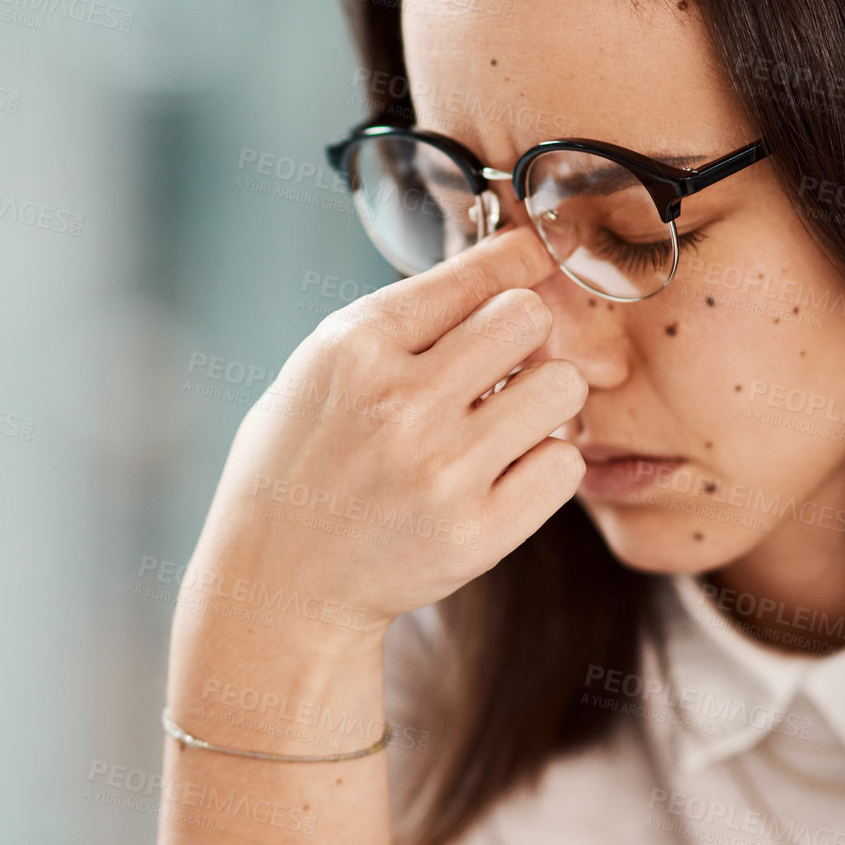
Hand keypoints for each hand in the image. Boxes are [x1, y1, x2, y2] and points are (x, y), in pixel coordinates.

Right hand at [185, 226, 587, 647]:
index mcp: (355, 346)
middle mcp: (400, 401)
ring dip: (544, 400)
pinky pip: (564, 464)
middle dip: (526, 336)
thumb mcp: (320, 371)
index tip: (532, 263)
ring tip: (506, 423)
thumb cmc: (303, 464)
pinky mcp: (476, 532)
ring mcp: (441, 470)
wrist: (280, 582)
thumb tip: (503, 271)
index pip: (476, 272)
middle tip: (505, 366)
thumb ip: (401, 324)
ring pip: (563, 386)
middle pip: (529, 317)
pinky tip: (506, 473)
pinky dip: (545, 465)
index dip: (517, 262)